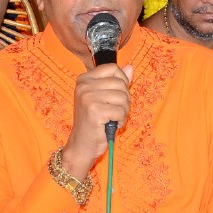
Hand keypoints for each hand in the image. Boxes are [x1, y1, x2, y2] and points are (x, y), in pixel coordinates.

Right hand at [60, 63, 133, 178]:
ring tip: (113, 118)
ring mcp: (88, 97)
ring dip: (123, 111)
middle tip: (115, 111)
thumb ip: (117, 81)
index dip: (122, 81)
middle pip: (120, 83)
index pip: (113, 68)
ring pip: (123, 97)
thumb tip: (131, 67)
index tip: (116, 95)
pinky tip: (112, 125)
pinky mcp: (94, 111)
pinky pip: (121, 111)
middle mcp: (84, 85)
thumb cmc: (95, 121)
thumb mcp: (104, 98)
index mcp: (84, 79)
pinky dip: (121, 120)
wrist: (82, 145)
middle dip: (124, 99)